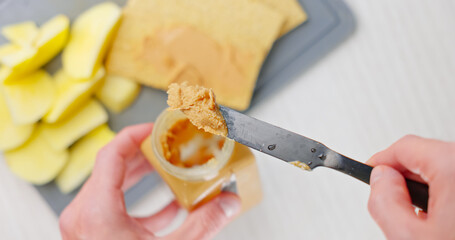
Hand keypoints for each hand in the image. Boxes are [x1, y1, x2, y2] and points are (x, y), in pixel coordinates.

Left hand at [59, 123, 240, 239]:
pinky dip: (143, 202)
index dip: (137, 134)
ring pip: (114, 185)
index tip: (158, 128)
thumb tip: (228, 203)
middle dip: (147, 154)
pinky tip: (172, 204)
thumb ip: (202, 225)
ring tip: (173, 166)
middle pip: (113, 167)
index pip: (111, 153)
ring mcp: (86, 225)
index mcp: (96, 211)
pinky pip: (117, 207)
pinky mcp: (94, 234)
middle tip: (171, 144)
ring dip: (145, 176)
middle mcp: (84, 214)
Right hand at [367, 135, 454, 238]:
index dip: (380, 161)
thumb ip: (384, 202)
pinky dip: (447, 193)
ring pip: (445, 168)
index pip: (405, 146)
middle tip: (392, 202)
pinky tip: (444, 220)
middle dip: (405, 177)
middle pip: (428, 156)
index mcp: (453, 166)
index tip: (368, 172)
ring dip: (427, 188)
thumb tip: (381, 179)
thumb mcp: (409, 237)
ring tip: (422, 219)